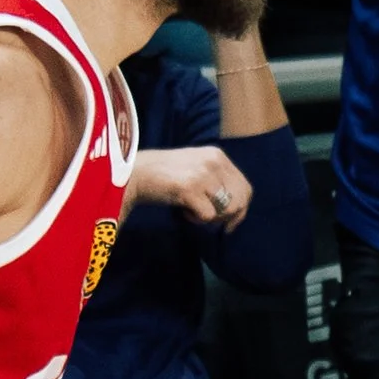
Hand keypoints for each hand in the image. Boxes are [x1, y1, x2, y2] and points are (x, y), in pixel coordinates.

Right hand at [128, 145, 252, 230]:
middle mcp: (214, 161)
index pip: (245, 187)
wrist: (133, 173)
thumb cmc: (162, 174)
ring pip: (226, 209)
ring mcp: (203, 174)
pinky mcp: (191, 188)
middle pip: (240, 200)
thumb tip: (236, 207)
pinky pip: (208, 216)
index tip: (230, 223)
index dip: (241, 209)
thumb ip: (215, 180)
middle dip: (229, 217)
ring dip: (210, 217)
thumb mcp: (194, 167)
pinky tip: (182, 211)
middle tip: (212, 223)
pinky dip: (196, 219)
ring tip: (191, 210)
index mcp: (217, 155)